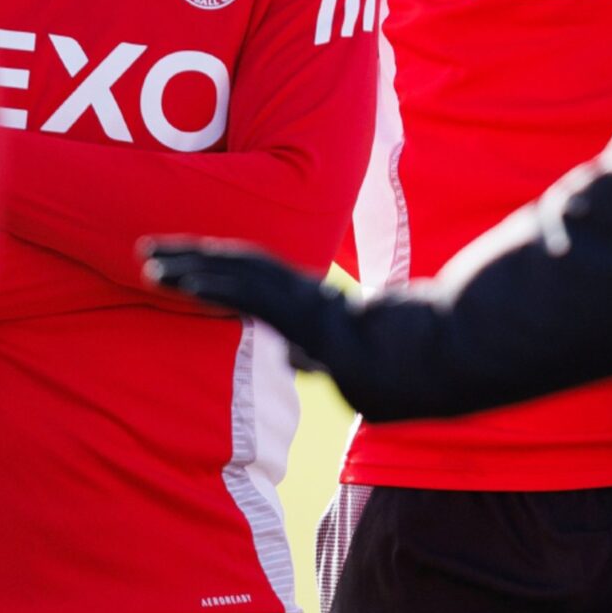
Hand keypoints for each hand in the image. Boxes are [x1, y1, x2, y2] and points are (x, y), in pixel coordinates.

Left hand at [141, 239, 470, 420]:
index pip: (258, 283)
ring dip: (194, 272)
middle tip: (147, 251)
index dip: (217, 271)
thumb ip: (318, 356)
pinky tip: (183, 284)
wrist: (464, 355)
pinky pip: (260, 301)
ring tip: (149, 263)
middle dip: (194, 262)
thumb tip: (285, 359)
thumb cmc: (423, 360)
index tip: (180, 268)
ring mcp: (317, 309)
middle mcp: (316, 303)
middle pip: (243, 273)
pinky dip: (218, 291)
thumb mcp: (358, 361)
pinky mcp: (318, 320)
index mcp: (323, 311)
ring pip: (244, 280)